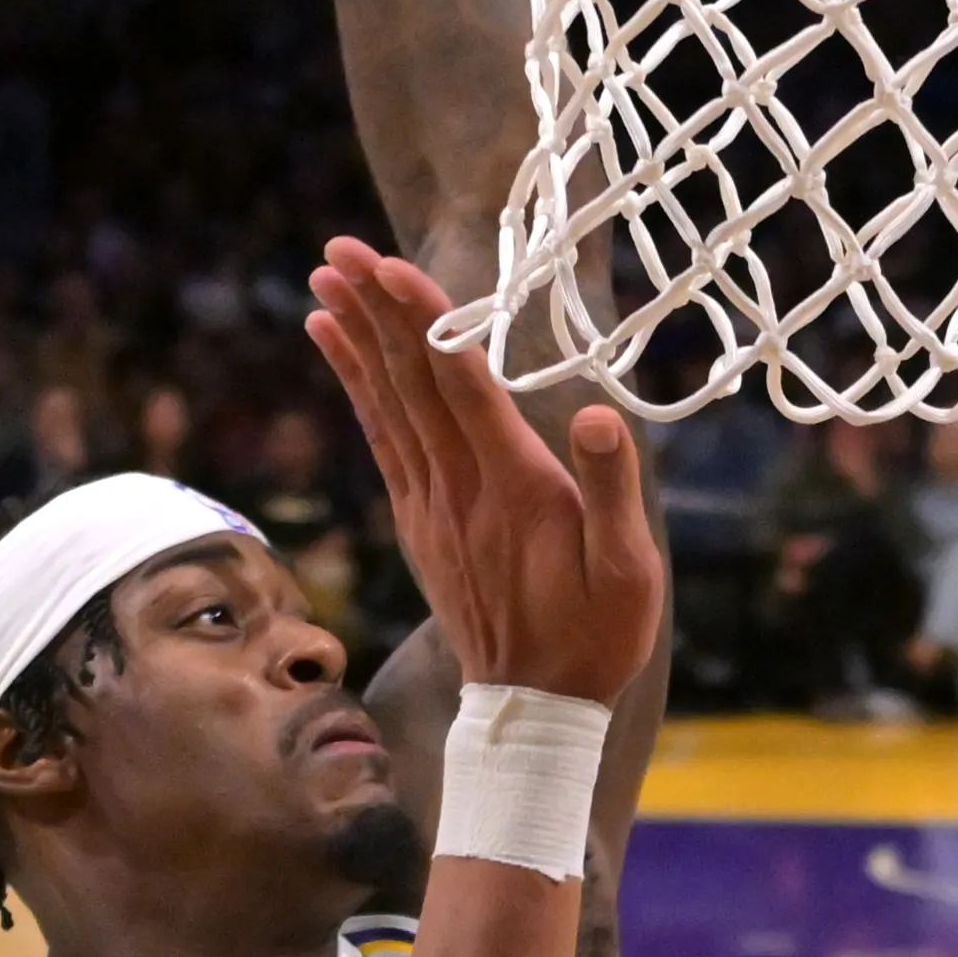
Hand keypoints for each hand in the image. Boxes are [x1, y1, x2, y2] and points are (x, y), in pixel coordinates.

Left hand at [303, 245, 662, 705]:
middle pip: (412, 381)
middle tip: (341, 247)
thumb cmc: (598, 636)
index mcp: (516, 488)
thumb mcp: (630, 570)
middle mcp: (462, 488)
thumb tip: (596, 412)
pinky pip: (380, 437)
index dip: (427, 321)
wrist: (536, 709)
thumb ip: (612, 490)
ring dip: (357, 335)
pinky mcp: (419, 520)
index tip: (391, 265)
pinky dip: (355, 384)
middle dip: (377, 309)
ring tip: (327, 276)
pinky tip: (335, 343)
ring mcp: (433, 504)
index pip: (461, 386)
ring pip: (388, 403)